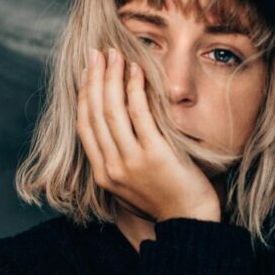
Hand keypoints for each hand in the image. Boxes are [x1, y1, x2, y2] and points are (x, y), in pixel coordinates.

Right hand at [77, 48, 221, 222]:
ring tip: (115, 55)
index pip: (85, 126)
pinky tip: (136, 70)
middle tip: (97, 53)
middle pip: (95, 113)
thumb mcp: (130, 185)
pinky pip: (139, 114)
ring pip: (112, 110)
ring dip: (112, 77)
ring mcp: (131, 161)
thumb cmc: (165, 200)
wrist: (190, 221)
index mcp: (102, 174)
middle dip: (94, 78)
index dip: (84, 95)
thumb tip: (114, 128)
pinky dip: (134, 89)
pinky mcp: (154, 154)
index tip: (88, 72)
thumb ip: (117, 161)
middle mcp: (112, 167)